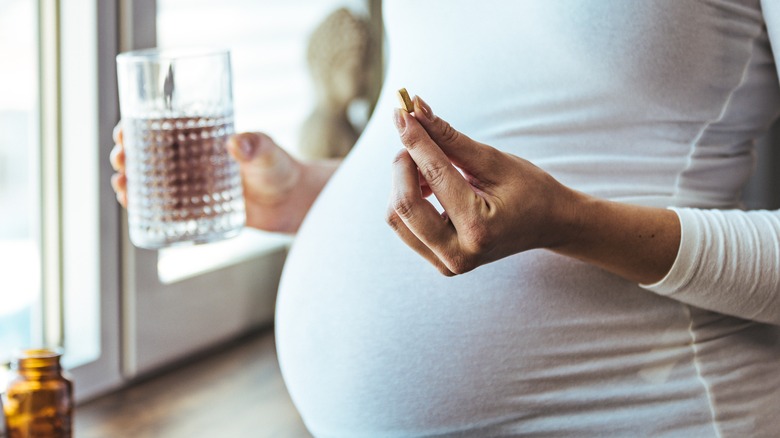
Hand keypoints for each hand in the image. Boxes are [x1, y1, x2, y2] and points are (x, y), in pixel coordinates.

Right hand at [110, 125, 337, 232]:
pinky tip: (134, 209)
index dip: (137, 127)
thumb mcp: (268, 153)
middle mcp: (192, 161)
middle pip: (149, 155)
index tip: (123, 131)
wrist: (293, 202)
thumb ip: (257, 145)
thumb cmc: (281, 168)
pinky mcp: (199, 210)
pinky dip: (147, 208)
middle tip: (120, 160)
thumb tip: (237, 143)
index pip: (161, 128)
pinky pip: (166, 208)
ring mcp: (193, 186)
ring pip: (153, 182)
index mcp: (202, 138)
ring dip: (131, 182)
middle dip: (127, 155)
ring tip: (122, 186)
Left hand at [387, 96, 582, 275]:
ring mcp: (447, 264)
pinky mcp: (439, 263)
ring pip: (396, 217)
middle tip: (416, 138)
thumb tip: (416, 109)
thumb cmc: (528, 189)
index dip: (415, 140)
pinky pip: (405, 227)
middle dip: (403, 164)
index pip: (434, 176)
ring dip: (403, 183)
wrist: (548, 224)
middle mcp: (459, 255)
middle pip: (404, 205)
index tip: (402, 112)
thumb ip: (449, 138)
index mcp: (478, 229)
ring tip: (429, 166)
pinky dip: (408, 199)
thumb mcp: (493, 160)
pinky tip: (429, 186)